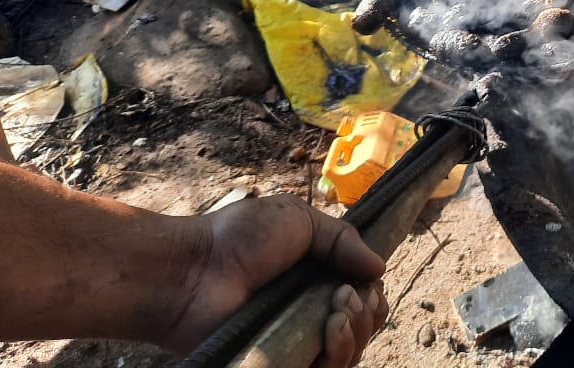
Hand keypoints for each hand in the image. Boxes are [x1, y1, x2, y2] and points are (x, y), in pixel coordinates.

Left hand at [163, 194, 388, 367]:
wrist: (193, 271)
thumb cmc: (238, 238)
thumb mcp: (299, 220)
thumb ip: (343, 238)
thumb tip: (380, 268)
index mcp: (316, 280)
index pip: (364, 300)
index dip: (372, 296)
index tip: (362, 282)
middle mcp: (310, 314)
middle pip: (364, 328)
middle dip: (367, 312)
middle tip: (342, 296)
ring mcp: (296, 342)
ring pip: (351, 353)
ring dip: (356, 332)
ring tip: (334, 314)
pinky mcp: (282, 364)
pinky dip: (339, 355)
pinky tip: (329, 332)